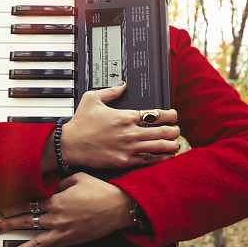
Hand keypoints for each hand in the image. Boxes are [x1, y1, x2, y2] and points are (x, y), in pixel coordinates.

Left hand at [0, 173, 134, 246]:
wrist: (119, 207)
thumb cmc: (101, 190)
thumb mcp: (78, 178)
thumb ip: (59, 182)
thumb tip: (48, 185)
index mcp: (57, 201)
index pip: (28, 204)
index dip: (12, 207)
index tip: (1, 209)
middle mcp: (57, 218)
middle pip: (27, 222)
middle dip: (9, 225)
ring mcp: (65, 232)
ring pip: (36, 242)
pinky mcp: (73, 240)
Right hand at [60, 83, 178, 169]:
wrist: (70, 145)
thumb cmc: (80, 123)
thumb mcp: (92, 99)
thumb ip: (110, 91)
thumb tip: (122, 85)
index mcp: (125, 116)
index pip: (156, 114)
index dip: (170, 114)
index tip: (173, 115)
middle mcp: (130, 132)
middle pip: (162, 131)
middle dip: (174, 130)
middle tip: (177, 130)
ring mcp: (128, 148)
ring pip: (158, 147)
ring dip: (171, 145)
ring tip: (175, 144)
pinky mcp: (124, 161)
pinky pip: (147, 161)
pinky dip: (159, 159)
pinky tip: (166, 158)